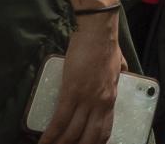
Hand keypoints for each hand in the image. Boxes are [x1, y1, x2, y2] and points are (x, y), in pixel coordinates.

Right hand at [41, 13, 124, 143]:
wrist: (97, 31)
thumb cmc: (106, 45)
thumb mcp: (119, 65)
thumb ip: (119, 75)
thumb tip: (121, 74)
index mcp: (111, 98)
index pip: (105, 130)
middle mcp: (101, 102)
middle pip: (89, 137)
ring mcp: (86, 98)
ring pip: (73, 132)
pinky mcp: (71, 91)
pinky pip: (60, 119)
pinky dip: (51, 134)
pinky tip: (43, 143)